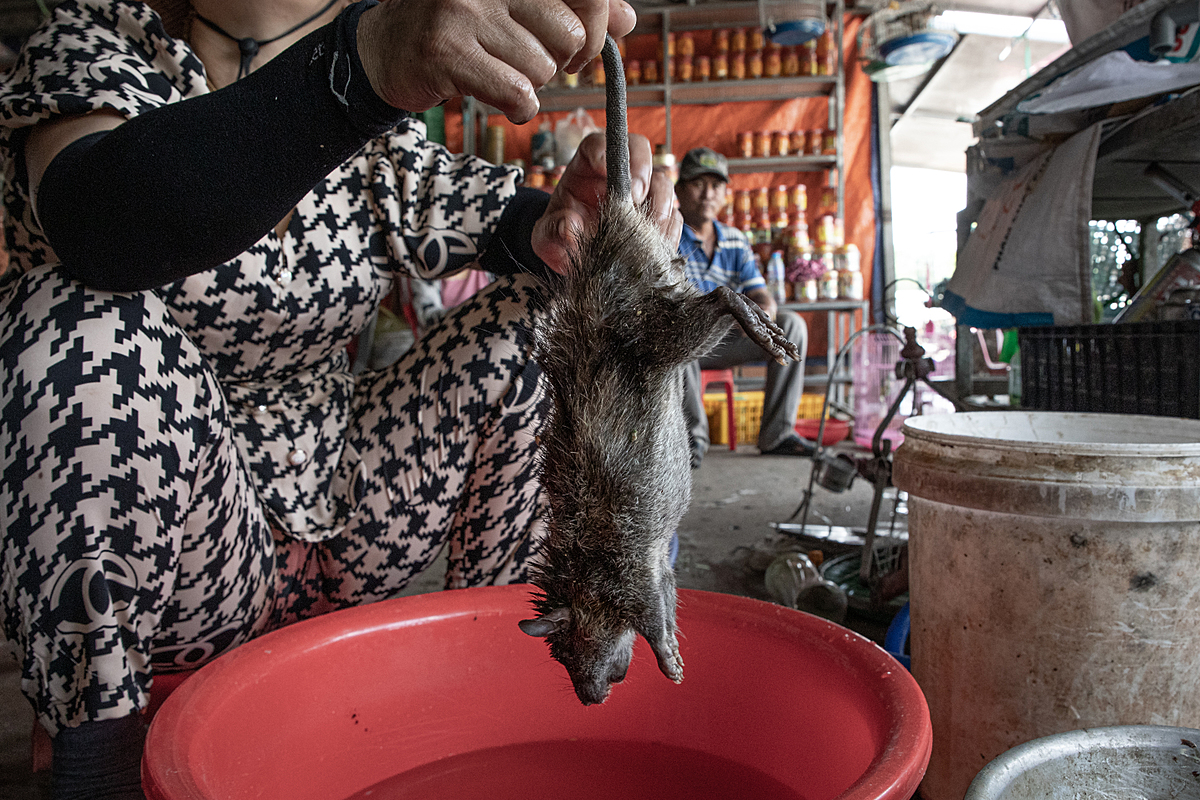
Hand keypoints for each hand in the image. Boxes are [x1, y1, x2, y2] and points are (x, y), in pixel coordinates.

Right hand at [357, 0, 635, 123]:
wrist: (386, 47)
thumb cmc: (462, 24)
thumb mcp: (519, 7)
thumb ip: (574, 8)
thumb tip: (627, 18)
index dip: (595, 26)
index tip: (579, 45)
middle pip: (569, 35)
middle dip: (563, 62)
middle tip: (536, 64)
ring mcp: (465, 10)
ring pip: (542, 69)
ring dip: (530, 84)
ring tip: (501, 72)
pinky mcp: (447, 51)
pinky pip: (516, 93)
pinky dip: (517, 106)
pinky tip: (500, 97)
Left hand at [532, 132, 682, 274]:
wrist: (575, 255)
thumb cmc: (557, 236)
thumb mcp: (545, 236)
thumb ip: (552, 230)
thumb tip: (569, 228)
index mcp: (587, 166)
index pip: (598, 143)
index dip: (605, 150)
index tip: (607, 169)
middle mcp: (618, 173)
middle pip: (640, 151)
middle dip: (642, 171)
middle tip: (636, 198)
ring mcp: (643, 194)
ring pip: (663, 183)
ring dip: (661, 204)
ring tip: (649, 229)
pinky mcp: (658, 217)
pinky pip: (673, 217)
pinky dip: (669, 230)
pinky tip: (656, 246)